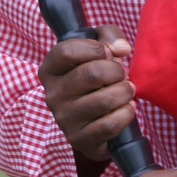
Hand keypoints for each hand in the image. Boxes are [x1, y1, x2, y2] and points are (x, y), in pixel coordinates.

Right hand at [39, 25, 134, 165]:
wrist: (95, 119)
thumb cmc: (96, 78)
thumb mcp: (99, 48)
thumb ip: (109, 36)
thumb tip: (121, 50)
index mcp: (50, 70)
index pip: (66, 51)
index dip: (95, 48)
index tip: (108, 54)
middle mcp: (52, 95)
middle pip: (92, 73)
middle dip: (117, 71)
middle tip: (121, 75)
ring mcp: (64, 120)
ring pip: (104, 100)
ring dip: (125, 92)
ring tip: (126, 91)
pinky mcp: (79, 140)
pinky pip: (110, 124)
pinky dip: (126, 114)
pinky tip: (126, 109)